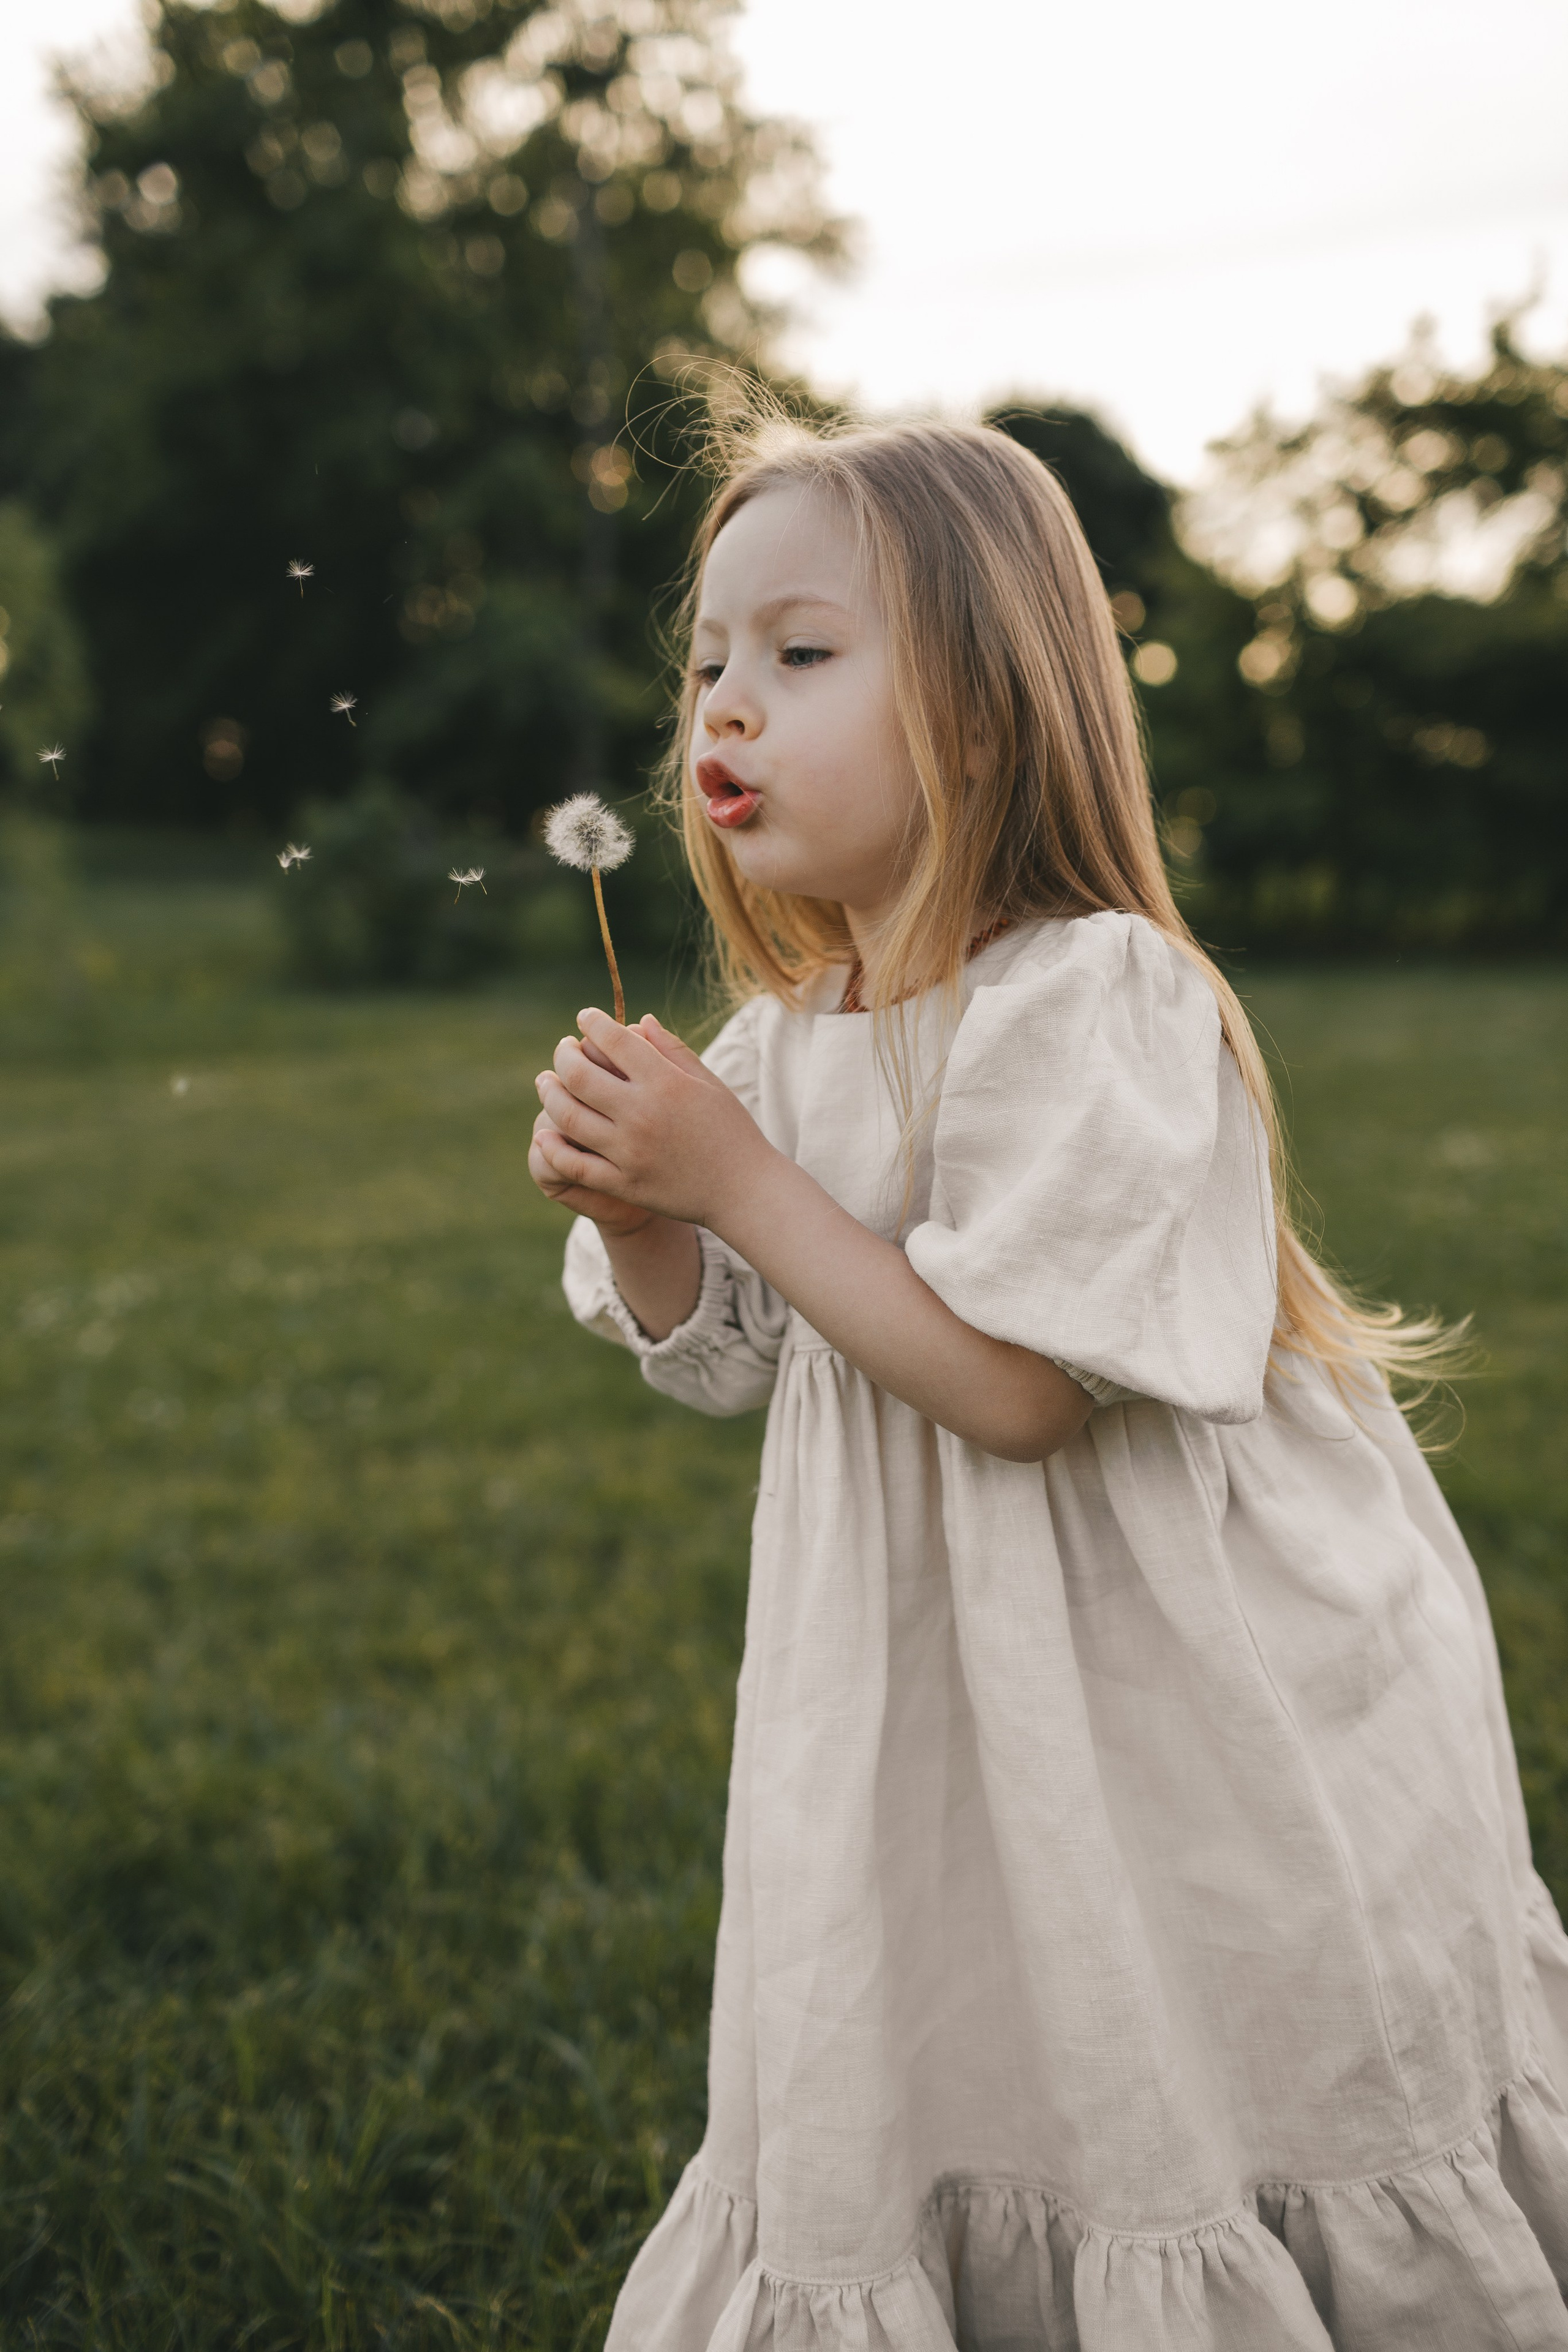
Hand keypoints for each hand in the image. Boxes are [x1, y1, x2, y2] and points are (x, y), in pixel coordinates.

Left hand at [532, 1007, 769, 1230]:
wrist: (744, 1191)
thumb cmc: (731, 1131)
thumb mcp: (709, 1083)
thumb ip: (672, 1050)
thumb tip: (639, 1020)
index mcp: (666, 1083)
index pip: (615, 1040)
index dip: (593, 1022)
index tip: (585, 1017)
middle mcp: (642, 1114)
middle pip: (579, 1074)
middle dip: (564, 1054)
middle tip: (563, 1049)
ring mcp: (629, 1151)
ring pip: (568, 1116)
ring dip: (550, 1093)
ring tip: (547, 1082)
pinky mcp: (623, 1183)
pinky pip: (574, 1165)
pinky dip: (553, 1147)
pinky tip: (545, 1133)